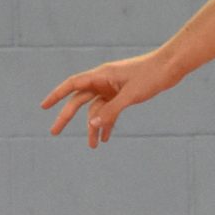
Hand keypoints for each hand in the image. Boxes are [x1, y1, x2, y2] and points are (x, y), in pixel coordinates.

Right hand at [41, 52, 172, 148]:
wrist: (171, 67)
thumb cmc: (151, 75)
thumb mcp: (131, 95)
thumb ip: (111, 110)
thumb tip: (92, 124)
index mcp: (101, 75)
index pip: (72, 85)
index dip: (56, 95)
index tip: (44, 107)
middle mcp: (103, 81)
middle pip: (79, 100)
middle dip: (67, 117)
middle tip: (54, 132)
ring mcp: (112, 88)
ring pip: (96, 109)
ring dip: (93, 126)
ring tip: (93, 147)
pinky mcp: (123, 94)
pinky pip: (110, 110)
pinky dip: (107, 123)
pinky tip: (106, 137)